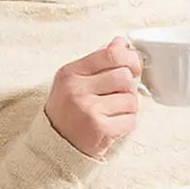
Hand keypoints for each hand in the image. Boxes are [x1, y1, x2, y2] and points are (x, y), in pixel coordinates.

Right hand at [44, 37, 142, 158]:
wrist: (55, 146)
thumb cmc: (68, 111)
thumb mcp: (75, 80)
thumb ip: (98, 60)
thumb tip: (121, 42)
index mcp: (70, 73)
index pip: (110, 55)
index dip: (130, 58)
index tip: (134, 66)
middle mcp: (76, 89)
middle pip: (125, 77)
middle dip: (128, 88)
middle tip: (119, 97)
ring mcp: (88, 109)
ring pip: (131, 99)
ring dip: (128, 108)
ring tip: (113, 113)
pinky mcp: (99, 129)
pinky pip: (130, 120)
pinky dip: (127, 124)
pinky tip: (113, 126)